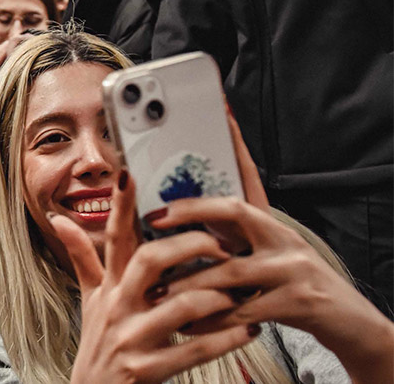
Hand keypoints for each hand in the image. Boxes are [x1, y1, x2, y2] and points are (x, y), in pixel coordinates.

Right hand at [50, 171, 257, 383]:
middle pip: (149, 261)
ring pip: (179, 306)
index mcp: (109, 286)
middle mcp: (117, 308)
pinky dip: (226, 339)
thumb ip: (82, 257)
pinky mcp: (147, 369)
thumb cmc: (100, 343)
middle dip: (188, 246)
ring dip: (216, 295)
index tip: (130, 173)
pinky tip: (249, 328)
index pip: (114, 237)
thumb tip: (59, 219)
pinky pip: (194, 350)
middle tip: (221, 242)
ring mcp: (131, 339)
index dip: (121, 205)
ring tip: (241, 289)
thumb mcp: (90, 298)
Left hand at [152, 198, 393, 382]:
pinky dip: (213, 320)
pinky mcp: (299, 302)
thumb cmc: (298, 289)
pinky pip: (245, 311)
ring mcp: (294, 269)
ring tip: (156, 291)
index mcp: (273, 227)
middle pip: (236, 213)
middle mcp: (284, 239)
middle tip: (153, 221)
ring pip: (232, 270)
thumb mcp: (270, 258)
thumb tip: (184, 230)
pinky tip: (187, 327)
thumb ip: (235, 244)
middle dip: (192, 214)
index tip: (169, 178)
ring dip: (190, 282)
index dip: (205, 182)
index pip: (241, 190)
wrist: (351, 323)